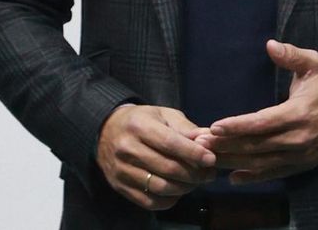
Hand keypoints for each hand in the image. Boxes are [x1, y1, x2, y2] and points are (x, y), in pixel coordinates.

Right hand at [96, 104, 215, 210]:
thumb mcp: (164, 114)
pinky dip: (168, 200)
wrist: (106, 130)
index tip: (211, 159)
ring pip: (159, 187)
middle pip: (167, 168)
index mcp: (140, 127)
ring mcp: (121, 171)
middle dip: (193, 174)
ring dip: (184, 188)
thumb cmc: (142, 120)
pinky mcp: (119, 187)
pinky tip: (178, 192)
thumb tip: (207, 140)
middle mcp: (127, 150)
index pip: (170, 143)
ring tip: (197, 182)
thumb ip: (185, 128)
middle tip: (209, 174)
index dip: (193, 153)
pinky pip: (147, 201)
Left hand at [200, 40, 317, 183]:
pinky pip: (273, 173)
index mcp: (299, 113)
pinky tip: (233, 177)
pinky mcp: (303, 164)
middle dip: (226, 145)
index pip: (261, 123)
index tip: (213, 126)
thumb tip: (270, 45)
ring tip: (209, 158)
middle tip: (201, 143)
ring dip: (232, 162)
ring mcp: (300, 154)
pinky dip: (252, 177)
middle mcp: (298, 138)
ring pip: (260, 163)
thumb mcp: (315, 64)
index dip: (236, 126)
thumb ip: (291, 56)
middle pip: (255, 146)